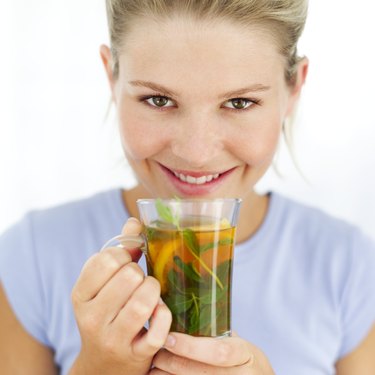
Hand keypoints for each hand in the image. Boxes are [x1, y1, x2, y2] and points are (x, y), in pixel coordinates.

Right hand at [70, 218, 171, 374]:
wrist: (103, 364)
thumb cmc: (107, 312)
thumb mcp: (103, 284)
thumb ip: (119, 250)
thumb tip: (134, 222)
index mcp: (80, 295)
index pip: (107, 260)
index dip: (124, 255)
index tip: (127, 262)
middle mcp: (91, 318)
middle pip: (130, 277)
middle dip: (140, 274)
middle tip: (138, 282)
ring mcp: (113, 339)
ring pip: (144, 302)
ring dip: (154, 292)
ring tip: (150, 294)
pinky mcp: (135, 355)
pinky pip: (159, 329)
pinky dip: (164, 316)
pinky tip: (159, 313)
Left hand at [150, 332, 274, 374]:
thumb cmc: (246, 362)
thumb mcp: (240, 345)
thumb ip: (217, 335)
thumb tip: (181, 312)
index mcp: (245, 354)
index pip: (218, 352)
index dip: (191, 346)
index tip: (169, 338)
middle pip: (200, 372)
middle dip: (171, 362)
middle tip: (155, 352)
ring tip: (153, 367)